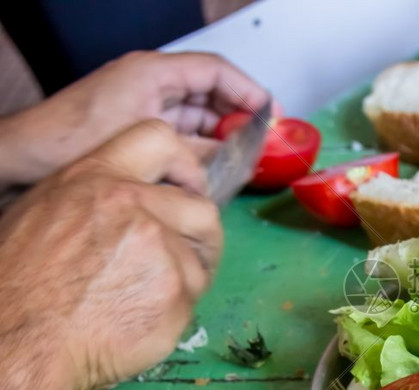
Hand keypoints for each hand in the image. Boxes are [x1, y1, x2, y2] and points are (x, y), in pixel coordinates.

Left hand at [0, 50, 270, 185]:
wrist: (26, 159)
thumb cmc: (75, 140)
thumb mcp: (150, 140)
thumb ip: (199, 147)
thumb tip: (237, 155)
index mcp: (154, 73)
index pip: (216, 72)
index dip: (249, 92)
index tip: (272, 115)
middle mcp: (152, 84)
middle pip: (211, 94)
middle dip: (240, 117)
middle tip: (264, 143)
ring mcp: (144, 105)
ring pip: (198, 117)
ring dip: (222, 137)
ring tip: (244, 160)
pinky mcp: (138, 126)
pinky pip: (181, 134)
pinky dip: (201, 149)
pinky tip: (215, 168)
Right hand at [0, 119, 222, 389]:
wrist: (16, 342)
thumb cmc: (18, 284)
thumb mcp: (46, 213)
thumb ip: (98, 197)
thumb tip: (139, 198)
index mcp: (98, 179)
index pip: (160, 138)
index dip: (185, 166)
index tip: (189, 190)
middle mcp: (134, 206)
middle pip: (202, 209)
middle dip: (204, 237)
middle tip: (193, 258)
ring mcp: (160, 249)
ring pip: (199, 262)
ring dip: (185, 281)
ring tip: (146, 300)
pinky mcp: (176, 291)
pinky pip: (193, 300)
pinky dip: (174, 314)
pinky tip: (139, 323)